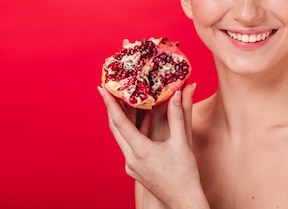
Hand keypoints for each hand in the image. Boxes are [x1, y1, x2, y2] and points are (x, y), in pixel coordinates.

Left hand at [99, 84, 206, 207]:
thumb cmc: (185, 174)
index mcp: (140, 151)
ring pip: (122, 137)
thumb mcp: (182, 142)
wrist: (183, 201)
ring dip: (123, 119)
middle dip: (112, 108)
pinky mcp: (136, 169)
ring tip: (126, 101)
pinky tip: (143, 119)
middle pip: (116, 129)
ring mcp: (132, 166)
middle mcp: (131, 159)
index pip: (119, 122)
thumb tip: (179, 93)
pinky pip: (130, 145)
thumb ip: (179, 115)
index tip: (102, 89)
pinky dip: (134, 130)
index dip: (110, 104)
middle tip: (111, 90)